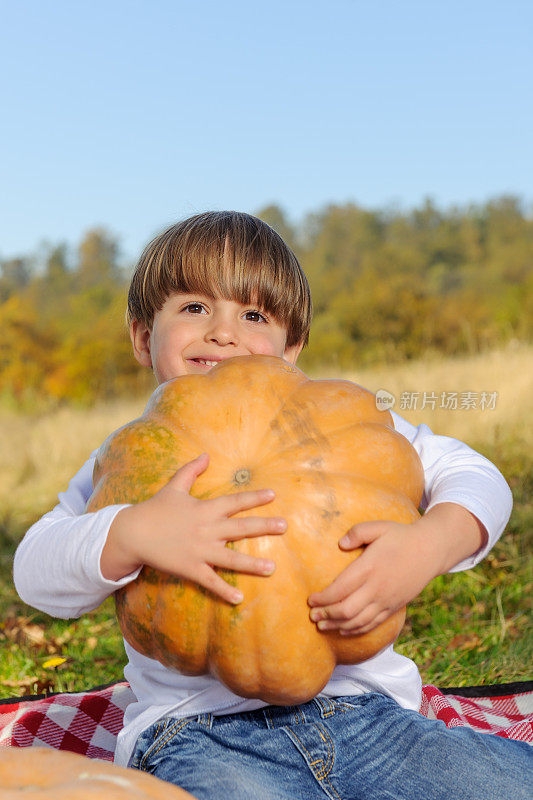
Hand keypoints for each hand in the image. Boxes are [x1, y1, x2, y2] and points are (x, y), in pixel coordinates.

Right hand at [102, 453, 286, 603]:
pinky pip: (210, 581)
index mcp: (204, 509)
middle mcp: (206, 530)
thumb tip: (206, 454)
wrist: (132, 533)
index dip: (254, 497)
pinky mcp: (190, 568)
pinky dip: (224, 590)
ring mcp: (199, 551)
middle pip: (240, 528)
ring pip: (231, 559)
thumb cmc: (155, 509)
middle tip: (284, 526)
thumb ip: (191, 470)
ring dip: (252, 564)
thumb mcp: (174, 487)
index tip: (273, 494)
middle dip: (264, 526)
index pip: (234, 502)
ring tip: (272, 568)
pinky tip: (239, 598)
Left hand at [307, 519, 434, 634]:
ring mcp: (387, 600)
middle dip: (326, 615)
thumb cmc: (401, 536)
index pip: (340, 589)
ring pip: (358, 621)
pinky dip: (356, 630)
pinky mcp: (394, 607)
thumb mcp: (379, 526)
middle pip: (346, 610)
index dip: (323, 599)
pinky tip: (344, 629)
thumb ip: (357, 532)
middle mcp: (377, 587)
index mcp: (369, 567)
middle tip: (312, 616)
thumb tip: (340, 544)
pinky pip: (373, 624)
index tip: (310, 599)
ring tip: (322, 626)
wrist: (431, 550)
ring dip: (337, 625)